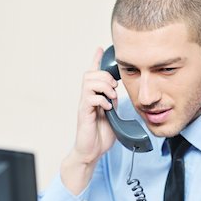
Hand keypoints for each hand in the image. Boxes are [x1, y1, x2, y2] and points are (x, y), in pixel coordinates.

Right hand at [74, 47, 117, 164]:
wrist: (92, 152)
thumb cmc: (100, 136)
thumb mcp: (112, 115)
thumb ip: (113, 102)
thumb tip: (116, 93)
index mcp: (93, 97)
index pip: (92, 74)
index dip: (96, 60)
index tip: (100, 49)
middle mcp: (86, 99)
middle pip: (90, 74)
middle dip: (105, 76)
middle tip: (114, 89)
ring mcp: (84, 105)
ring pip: (89, 82)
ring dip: (104, 86)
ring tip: (111, 97)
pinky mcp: (84, 114)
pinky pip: (90, 98)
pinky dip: (102, 100)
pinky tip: (107, 108)